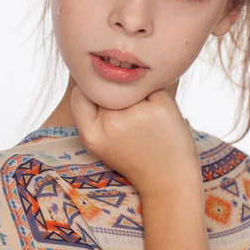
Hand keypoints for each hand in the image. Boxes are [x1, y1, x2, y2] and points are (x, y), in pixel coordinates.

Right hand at [70, 84, 200, 198]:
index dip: (93, 94)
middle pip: (108, 88)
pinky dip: (158, 98)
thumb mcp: (102, 142)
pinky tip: (162, 120)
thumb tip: (96, 69)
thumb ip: (92, 112)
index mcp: (91, 134)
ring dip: (140, 96)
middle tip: (133, 124)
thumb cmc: (134, 156)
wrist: (168, 180)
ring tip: (148, 124)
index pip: (80, 94)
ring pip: (131, 85)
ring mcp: (136, 113)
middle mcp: (111, 122)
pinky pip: (154, 87)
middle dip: (119, 98)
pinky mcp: (160, 106)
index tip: (106, 106)